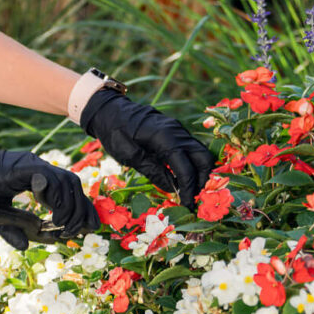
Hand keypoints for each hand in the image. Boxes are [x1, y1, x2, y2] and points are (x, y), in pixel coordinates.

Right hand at [0, 138, 95, 250]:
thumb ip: (12, 229)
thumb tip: (26, 248)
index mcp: (36, 176)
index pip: (70, 188)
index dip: (82, 207)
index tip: (87, 228)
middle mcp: (39, 168)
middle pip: (74, 184)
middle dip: (81, 210)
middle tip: (74, 232)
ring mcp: (33, 165)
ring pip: (68, 182)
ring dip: (69, 207)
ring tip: (61, 225)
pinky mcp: (24, 167)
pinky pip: (49, 179)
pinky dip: (55, 198)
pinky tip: (48, 212)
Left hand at [80, 88, 216, 209]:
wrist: (109, 109)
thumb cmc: (115, 131)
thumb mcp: (129, 155)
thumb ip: (152, 171)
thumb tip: (172, 189)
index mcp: (165, 137)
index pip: (186, 167)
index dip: (189, 188)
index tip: (187, 205)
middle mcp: (177, 132)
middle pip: (204, 158)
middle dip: (201, 180)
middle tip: (190, 197)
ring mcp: (179, 130)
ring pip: (200, 153)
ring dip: (198, 173)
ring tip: (186, 190)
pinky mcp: (176, 132)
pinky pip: (191, 149)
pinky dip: (191, 164)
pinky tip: (180, 177)